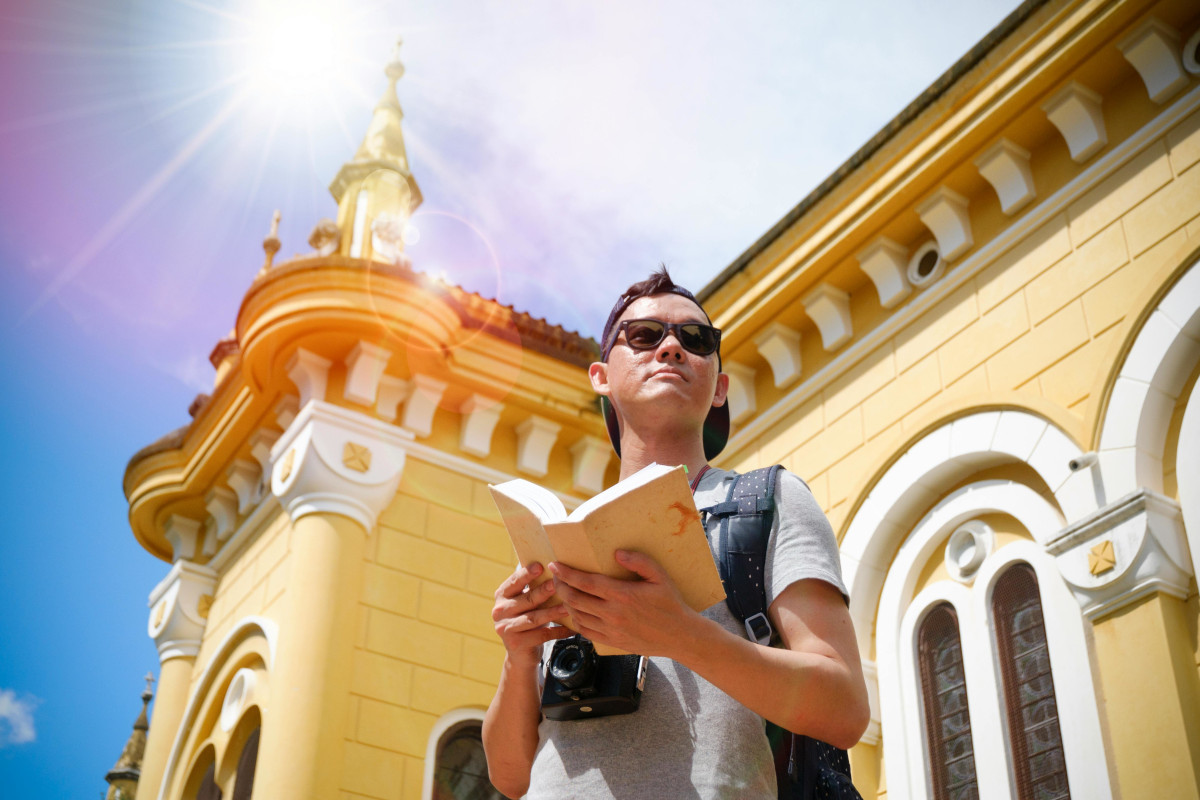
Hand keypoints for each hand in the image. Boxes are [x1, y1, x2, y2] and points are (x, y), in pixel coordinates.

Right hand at [491, 562, 571, 668]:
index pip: (514, 582)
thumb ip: (533, 588)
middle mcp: (499, 611)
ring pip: (534, 618)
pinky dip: (559, 631)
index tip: (540, 566)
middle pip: (526, 600)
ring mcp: (505, 628)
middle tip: (557, 585)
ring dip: (553, 612)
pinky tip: (572, 628)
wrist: (520, 654)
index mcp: (502, 595)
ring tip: (568, 607)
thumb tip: (554, 568)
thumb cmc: (528, 618)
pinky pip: (542, 635)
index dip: (526, 574)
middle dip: (543, 592)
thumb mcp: (526, 603)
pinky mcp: (516, 644)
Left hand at [549, 550, 697, 657]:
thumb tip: (617, 553)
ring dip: (565, 603)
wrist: (679, 636)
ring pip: (577, 616)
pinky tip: (574, 612)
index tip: (555, 565)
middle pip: (575, 599)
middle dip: (560, 586)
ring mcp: (611, 630)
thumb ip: (639, 561)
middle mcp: (613, 614)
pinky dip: (575, 621)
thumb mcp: (660, 577)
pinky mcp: (611, 642)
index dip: (566, 573)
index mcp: (623, 595)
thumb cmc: (670, 603)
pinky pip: (585, 632)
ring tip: (562, 591)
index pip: (585, 582)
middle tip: (555, 576)